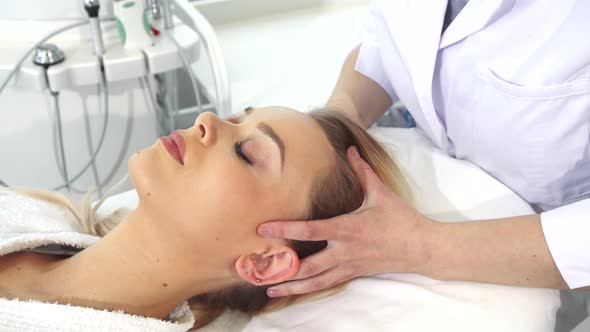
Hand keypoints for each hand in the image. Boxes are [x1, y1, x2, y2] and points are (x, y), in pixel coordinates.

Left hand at [257, 146, 435, 296]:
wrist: (421, 248)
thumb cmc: (401, 219)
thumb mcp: (381, 194)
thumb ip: (363, 172)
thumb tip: (351, 150)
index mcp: (348, 229)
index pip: (311, 231)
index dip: (285, 230)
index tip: (264, 228)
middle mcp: (344, 251)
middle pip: (308, 266)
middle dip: (282, 270)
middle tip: (258, 271)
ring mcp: (349, 266)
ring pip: (316, 281)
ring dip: (292, 286)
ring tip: (270, 289)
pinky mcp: (353, 274)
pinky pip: (327, 284)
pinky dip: (309, 288)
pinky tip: (295, 290)